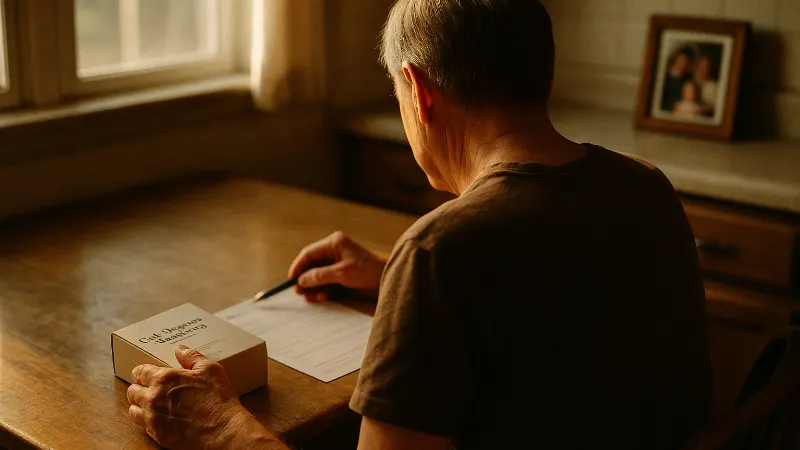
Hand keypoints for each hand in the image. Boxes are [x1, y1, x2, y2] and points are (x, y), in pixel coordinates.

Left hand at [127, 345, 283, 449]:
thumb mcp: (210, 370)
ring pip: (133, 411)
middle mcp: (153, 399)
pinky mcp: (158, 435)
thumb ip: (191, 357)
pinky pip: (143, 427)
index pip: (139, 372)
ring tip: (152, 404)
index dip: (142, 372)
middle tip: (150, 388)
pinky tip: (162, 418)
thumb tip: (180, 349)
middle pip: (132, 391)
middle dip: (140, 388)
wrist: (223, 430)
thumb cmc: (218, 399)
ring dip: (141, 406)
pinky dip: (149, 421)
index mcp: (163, 379)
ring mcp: (153, 419)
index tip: (147, 374)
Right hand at [288, 231, 387, 301]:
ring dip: (313, 286)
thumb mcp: (342, 273)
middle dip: (305, 279)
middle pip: (312, 264)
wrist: (388, 278)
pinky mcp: (343, 272)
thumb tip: (301, 280)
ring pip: (318, 273)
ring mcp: (339, 261)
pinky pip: (327, 279)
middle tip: (300, 293)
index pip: (308, 253)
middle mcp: (335, 250)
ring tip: (311, 298)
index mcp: (334, 243)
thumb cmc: (368, 271)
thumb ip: (319, 276)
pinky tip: (323, 296)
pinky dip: (323, 288)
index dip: (298, 267)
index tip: (291, 281)